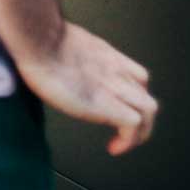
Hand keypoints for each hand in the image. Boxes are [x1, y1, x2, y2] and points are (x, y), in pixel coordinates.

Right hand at [16, 23, 157, 155]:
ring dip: (140, 131)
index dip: (134, 97)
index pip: (137, 77)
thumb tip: (59, 65)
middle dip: (142, 120)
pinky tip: (114, 147)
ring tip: (124, 143)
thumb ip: (73, 57)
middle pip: (147, 96)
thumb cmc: (42, 43)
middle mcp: (116, 71)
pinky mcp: (106, 104)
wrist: (41, 42)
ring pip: (148, 109)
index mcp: (107, 58)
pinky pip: (132, 123)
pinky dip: (128, 140)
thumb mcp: (65, 45)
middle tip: (125, 134)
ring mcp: (113, 86)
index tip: (119, 113)